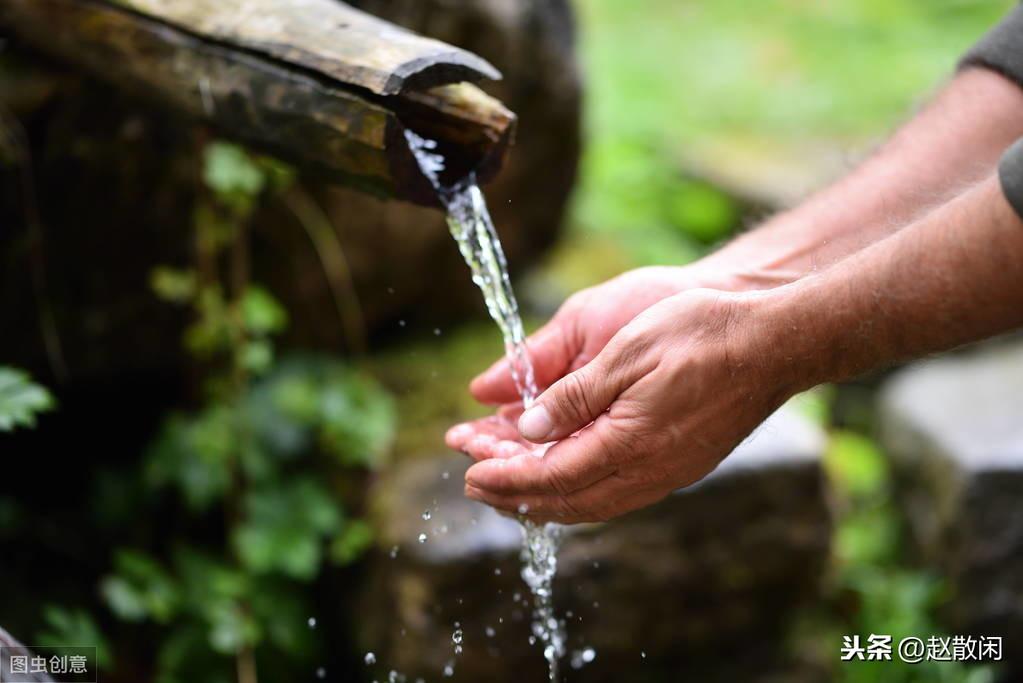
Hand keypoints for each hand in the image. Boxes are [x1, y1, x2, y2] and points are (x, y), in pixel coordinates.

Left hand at [453, 289, 799, 523]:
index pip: (551, 477)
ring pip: (593, 504)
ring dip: (547, 498)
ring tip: (510, 487)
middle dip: (517, 496)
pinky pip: (617, 493)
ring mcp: (668, 473)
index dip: (505, 478)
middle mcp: (648, 472)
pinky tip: (566, 475)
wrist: (773, 343)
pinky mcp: (680, 465)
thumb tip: (528, 433)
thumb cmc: (700, 334)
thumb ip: (573, 397)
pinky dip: (579, 490)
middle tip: (477, 485)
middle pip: (569, 502)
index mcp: (628, 443)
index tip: (469, 474)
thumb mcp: (624, 353)